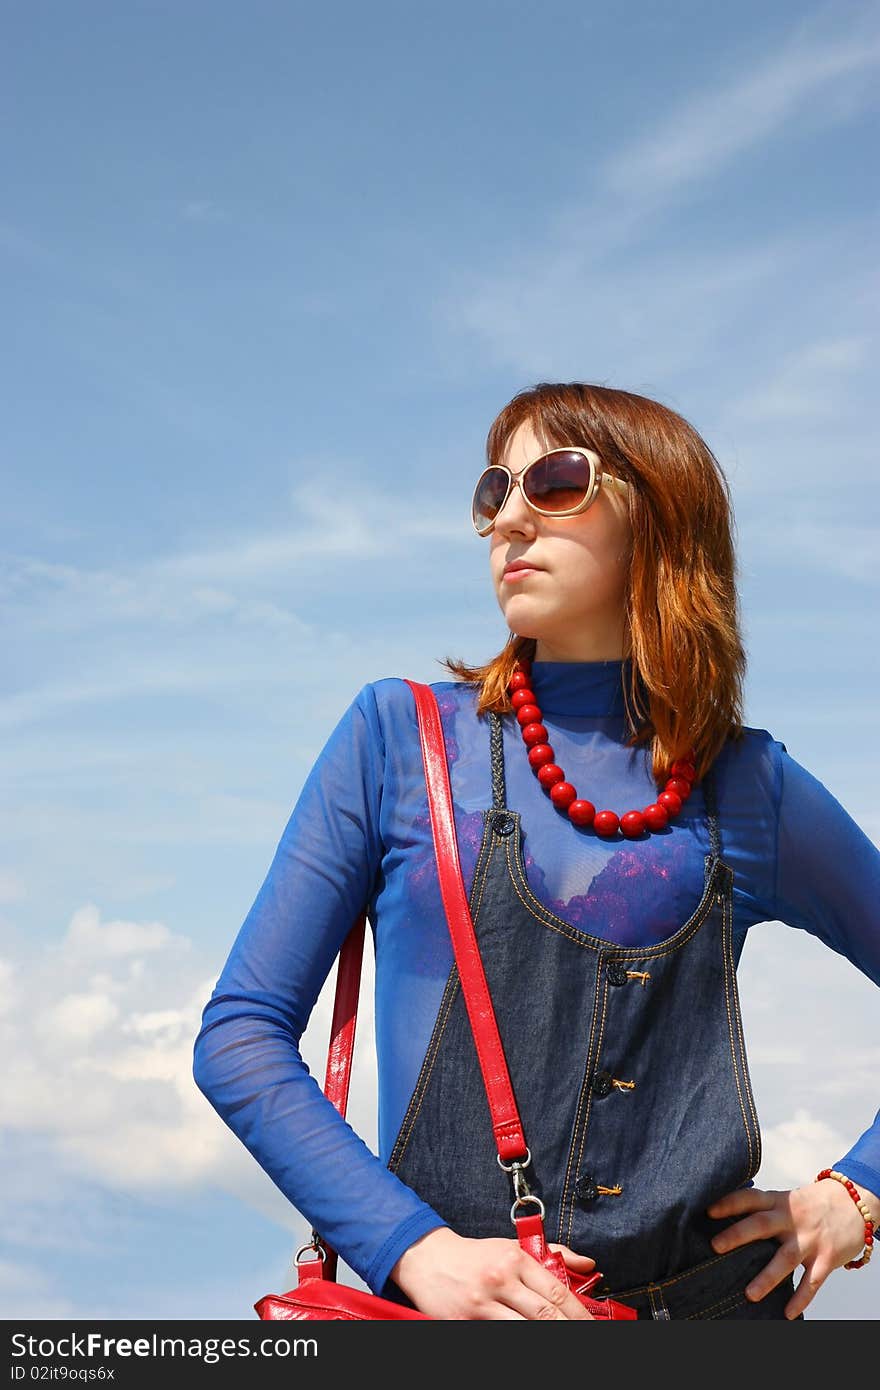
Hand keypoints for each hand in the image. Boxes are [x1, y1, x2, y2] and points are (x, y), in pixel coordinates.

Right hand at [389, 1226, 598, 1319]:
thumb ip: (552, 1254)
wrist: (428, 1259)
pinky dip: (513, 1338)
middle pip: (544, 1315)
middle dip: (568, 1330)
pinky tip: (526, 1339)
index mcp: (514, 1258)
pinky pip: (498, 1335)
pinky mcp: (464, 1322)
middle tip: (583, 1338)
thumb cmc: (475, 1255)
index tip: (592, 1325)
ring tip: (560, 1341)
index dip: (579, 1314)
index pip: (556, 1291)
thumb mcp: (512, 1247)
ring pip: (523, 1330)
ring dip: (545, 1337)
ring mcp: (481, 1303)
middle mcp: (500, 1279)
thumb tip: (588, 1264)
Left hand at [706, 1179, 877, 1318]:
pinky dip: (801, 1299)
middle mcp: (792, 1219)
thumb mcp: (789, 1198)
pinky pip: (812, 1281)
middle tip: (716, 1247)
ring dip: (766, 1277)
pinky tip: (787, 1313)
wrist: (856, 1202)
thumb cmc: (815, 1203)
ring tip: (749, 1294)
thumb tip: (732, 1221)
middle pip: (761, 1225)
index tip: (708, 1212)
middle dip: (738, 1235)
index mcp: (780, 1201)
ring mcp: (810, 1239)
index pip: (751, 1199)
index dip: (729, 1203)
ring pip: (785, 1259)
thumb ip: (766, 1209)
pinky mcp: (827, 1258)